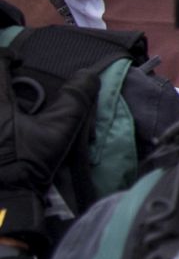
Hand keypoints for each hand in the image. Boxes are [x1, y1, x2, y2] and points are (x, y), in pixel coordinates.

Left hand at [0, 64, 99, 252]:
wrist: (3, 201)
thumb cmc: (27, 163)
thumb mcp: (58, 132)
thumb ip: (74, 101)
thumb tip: (89, 75)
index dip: (8, 57)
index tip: (19, 61)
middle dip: (1, 79)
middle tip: (13, 83)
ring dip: (0, 98)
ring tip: (11, 105)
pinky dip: (1, 117)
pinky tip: (8, 128)